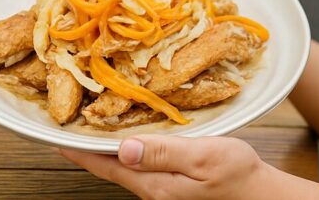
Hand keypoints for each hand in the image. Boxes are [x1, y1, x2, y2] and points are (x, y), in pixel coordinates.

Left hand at [60, 135, 271, 199]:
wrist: (259, 193)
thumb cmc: (236, 173)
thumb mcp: (203, 156)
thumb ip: (164, 152)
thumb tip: (124, 149)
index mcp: (155, 184)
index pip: (107, 167)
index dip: (81, 152)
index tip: (58, 139)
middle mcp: (153, 189)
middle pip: (111, 168)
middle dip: (90, 148)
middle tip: (71, 125)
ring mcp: (162, 188)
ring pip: (125, 166)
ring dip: (107, 148)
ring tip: (92, 128)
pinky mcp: (172, 183)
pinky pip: (142, 165)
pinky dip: (128, 150)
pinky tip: (129, 138)